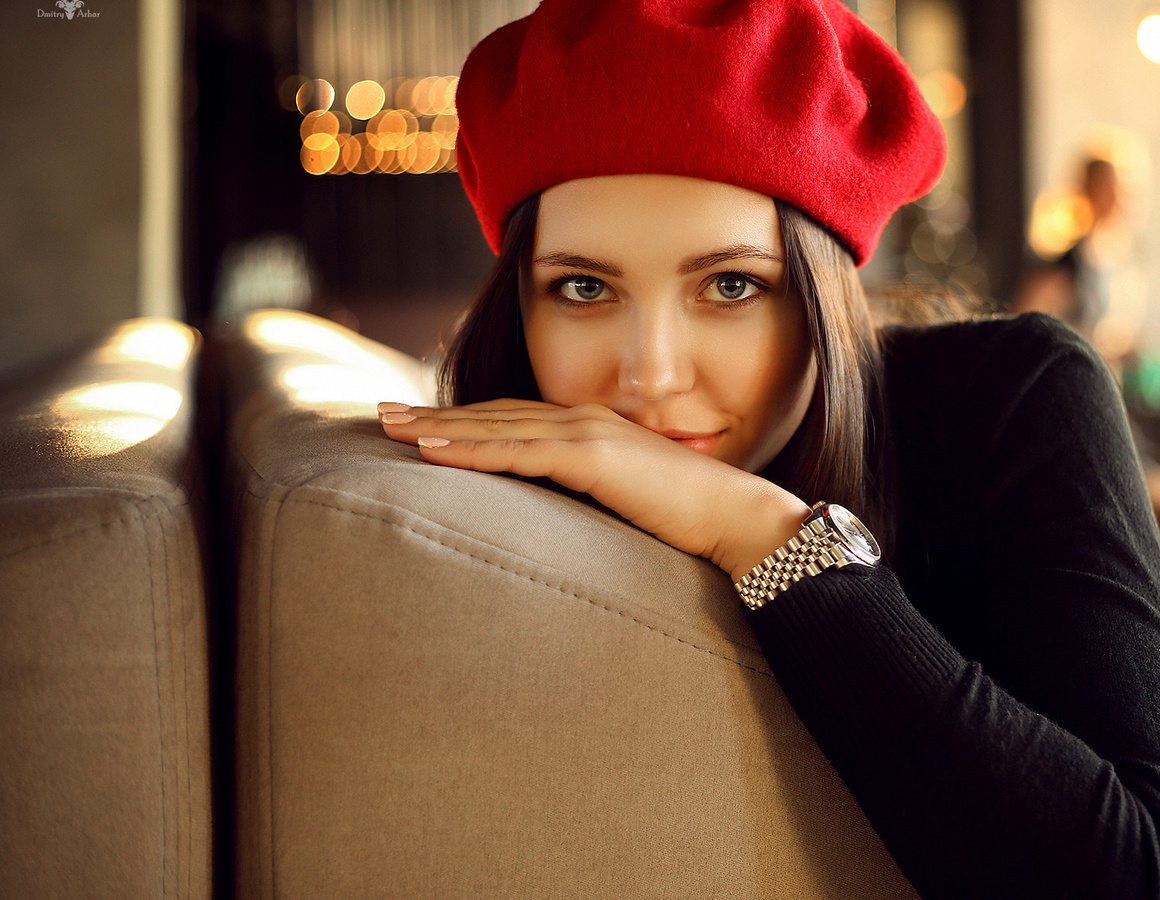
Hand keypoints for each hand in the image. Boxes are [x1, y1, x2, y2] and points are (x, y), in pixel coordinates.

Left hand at [378, 400, 809, 580]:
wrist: (739, 519)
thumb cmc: (692, 520)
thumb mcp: (628, 505)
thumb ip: (592, 503)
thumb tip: (559, 530)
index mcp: (590, 431)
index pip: (511, 420)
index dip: (461, 418)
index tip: (415, 423)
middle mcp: (583, 421)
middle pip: (491, 414)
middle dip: (433, 414)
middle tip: (379, 413)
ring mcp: (587, 434)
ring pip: (496, 426)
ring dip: (438, 425)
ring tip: (390, 427)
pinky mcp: (592, 457)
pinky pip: (518, 451)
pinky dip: (471, 448)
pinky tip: (431, 451)